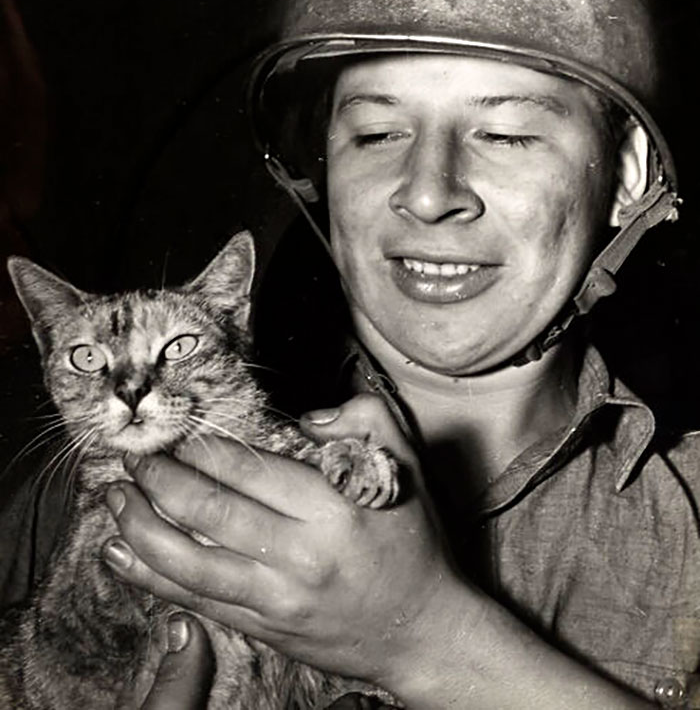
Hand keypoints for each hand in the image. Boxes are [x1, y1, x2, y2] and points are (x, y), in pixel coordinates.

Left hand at [101, 394, 470, 692]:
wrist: (422, 633)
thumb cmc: (413, 546)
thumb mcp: (408, 470)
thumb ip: (367, 421)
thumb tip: (307, 418)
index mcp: (331, 511)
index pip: (249, 471)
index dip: (203, 449)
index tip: (179, 433)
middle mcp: (298, 557)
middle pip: (209, 513)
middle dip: (160, 481)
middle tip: (134, 459)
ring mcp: (276, 599)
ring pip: (189, 563)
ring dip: (142, 528)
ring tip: (115, 500)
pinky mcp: (264, 628)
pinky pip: (197, 601)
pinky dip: (152, 578)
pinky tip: (123, 556)